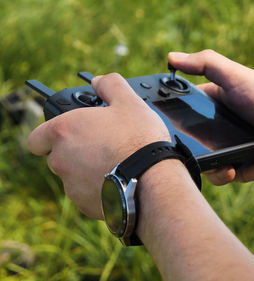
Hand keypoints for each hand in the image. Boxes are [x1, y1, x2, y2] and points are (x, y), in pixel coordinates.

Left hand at [28, 73, 169, 218]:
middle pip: (58, 157)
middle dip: (76, 153)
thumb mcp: (129, 102)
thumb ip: (110, 85)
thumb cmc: (140, 140)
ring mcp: (71, 186)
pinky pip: (89, 196)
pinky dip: (101, 190)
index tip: (73, 134)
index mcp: (64, 132)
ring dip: (89, 172)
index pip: (37, 138)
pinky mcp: (86, 206)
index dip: (52, 135)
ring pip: (74, 178)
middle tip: (103, 146)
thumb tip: (100, 81)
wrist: (153, 180)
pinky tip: (121, 181)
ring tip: (117, 165)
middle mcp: (61, 160)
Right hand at [168, 50, 253, 184]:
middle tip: (170, 140)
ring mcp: (229, 148)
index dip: (173, 107)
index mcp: (221, 101)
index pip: (189, 103)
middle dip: (179, 138)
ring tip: (205, 155)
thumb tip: (171, 58)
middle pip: (190, 133)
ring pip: (199, 156)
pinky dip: (218, 172)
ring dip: (196, 158)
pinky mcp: (238, 168)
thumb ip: (205, 63)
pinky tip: (228, 167)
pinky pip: (217, 174)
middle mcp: (223, 125)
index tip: (156, 112)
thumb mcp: (237, 75)